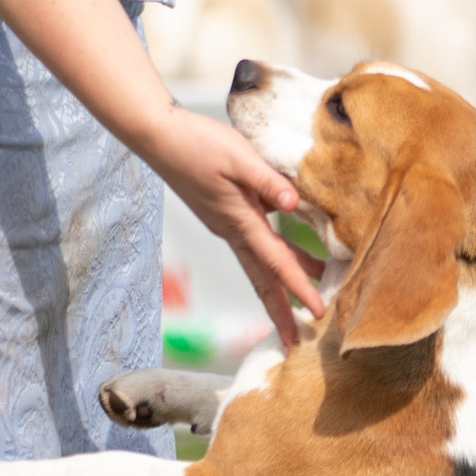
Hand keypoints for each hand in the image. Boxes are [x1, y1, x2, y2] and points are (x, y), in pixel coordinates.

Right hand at [141, 104, 326, 347]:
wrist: (157, 135)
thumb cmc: (196, 142)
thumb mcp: (239, 156)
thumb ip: (268, 181)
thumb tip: (294, 206)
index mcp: (239, 221)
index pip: (276, 263)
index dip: (300, 289)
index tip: (319, 313)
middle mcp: (232, 230)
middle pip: (262, 279)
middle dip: (281, 311)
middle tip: (297, 340)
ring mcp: (225, 223)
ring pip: (260, 261)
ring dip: (283, 282)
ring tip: (312, 295)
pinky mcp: (223, 212)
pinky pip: (255, 242)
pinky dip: (275, 255)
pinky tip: (293, 247)